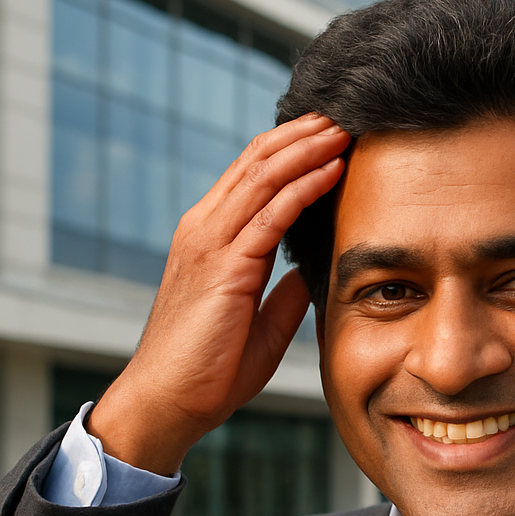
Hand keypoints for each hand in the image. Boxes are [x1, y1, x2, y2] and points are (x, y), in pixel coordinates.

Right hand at [88, 113, 349, 474]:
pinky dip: (306, 185)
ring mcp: (210, 242)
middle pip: (258, 160)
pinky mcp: (224, 264)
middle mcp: (205, 229)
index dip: (292, 148)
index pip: (252, 174)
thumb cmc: (209, 371)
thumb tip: (310, 272)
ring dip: (310, 147)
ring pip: (265, 175)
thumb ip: (282, 292)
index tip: (333, 134)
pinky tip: (335, 169)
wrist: (168, 402)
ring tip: (346, 127)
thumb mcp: (260, 324)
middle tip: (346, 113)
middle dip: (304, 133)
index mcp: (210, 238)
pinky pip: (272, 212)